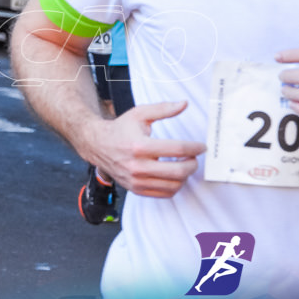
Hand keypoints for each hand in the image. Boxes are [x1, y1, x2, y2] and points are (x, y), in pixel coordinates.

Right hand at [81, 100, 204, 197]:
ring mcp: (136, 180)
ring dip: (185, 176)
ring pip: (174, 185)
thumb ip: (163, 109)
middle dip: (193, 164)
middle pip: (179, 171)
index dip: (195, 148)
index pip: (178, 149)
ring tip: (184, 166)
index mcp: (139, 146)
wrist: (97, 145)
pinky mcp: (136, 189)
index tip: (201, 147)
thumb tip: (184, 104)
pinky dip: (174, 186)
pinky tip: (173, 175)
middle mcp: (137, 166)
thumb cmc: (120, 129)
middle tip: (194, 158)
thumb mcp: (139, 114)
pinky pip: (164, 194)